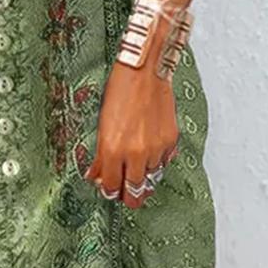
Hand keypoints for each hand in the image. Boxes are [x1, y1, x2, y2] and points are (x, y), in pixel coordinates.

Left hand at [82, 60, 178, 208]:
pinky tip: (149, 155)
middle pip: (134, 191)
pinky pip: (163, 163)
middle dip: (128, 195)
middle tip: (124, 193)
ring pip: (150, 179)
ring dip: (142, 178)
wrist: (146, 71)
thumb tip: (96, 174)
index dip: (109, 191)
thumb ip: (101, 155)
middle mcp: (136, 153)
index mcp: (114, 149)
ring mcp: (156, 149)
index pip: (111, 187)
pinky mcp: (170, 142)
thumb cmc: (121, 90)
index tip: (108, 188)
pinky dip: (156, 162)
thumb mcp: (102, 124)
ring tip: (136, 172)